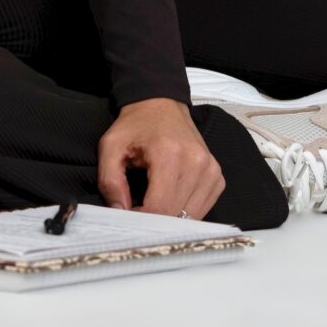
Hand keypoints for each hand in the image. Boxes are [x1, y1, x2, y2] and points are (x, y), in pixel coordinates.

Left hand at [97, 98, 225, 218]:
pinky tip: (171, 200)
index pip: (159, 207)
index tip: (128, 216)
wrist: (162, 104)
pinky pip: (203, 210)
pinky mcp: (217, 177)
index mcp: (170, 154)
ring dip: (171, 219)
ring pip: (191, 218)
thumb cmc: (136, 125)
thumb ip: (109, 180)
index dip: (141, 220)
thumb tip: (120, 211)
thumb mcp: (111, 145)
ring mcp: (211, 170)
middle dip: (154, 222)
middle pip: (176, 215)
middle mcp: (196, 163)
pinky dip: (185, 213)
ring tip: (154, 206)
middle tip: (138, 213)